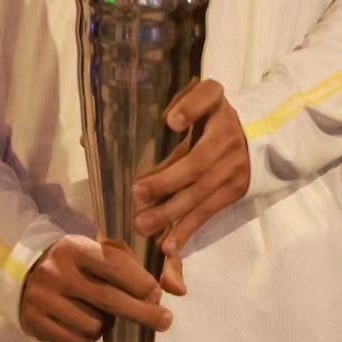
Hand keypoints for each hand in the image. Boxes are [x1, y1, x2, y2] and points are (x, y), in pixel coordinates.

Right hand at [18, 234, 182, 341]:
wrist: (27, 277)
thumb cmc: (77, 264)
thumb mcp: (102, 254)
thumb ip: (141, 265)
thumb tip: (177, 288)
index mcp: (74, 247)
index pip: (113, 265)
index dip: (139, 282)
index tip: (157, 293)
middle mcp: (57, 271)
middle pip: (109, 299)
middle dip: (142, 312)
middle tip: (164, 321)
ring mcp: (43, 297)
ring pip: (95, 325)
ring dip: (107, 324)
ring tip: (100, 313)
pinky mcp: (35, 321)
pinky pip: (78, 341)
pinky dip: (88, 337)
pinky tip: (82, 322)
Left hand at [130, 81, 250, 255]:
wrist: (254, 137)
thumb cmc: (204, 116)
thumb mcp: (189, 102)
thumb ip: (150, 116)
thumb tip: (87, 140)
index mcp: (213, 101)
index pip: (206, 97)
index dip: (191, 108)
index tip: (171, 121)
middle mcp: (227, 132)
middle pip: (199, 160)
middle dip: (168, 180)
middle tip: (137, 193)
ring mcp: (233, 165)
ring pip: (201, 191)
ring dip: (171, 211)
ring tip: (143, 225)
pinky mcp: (233, 191)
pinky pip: (208, 211)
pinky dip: (187, 229)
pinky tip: (168, 245)